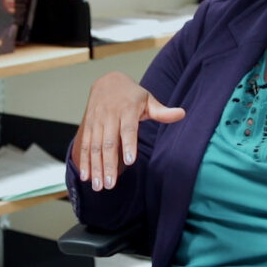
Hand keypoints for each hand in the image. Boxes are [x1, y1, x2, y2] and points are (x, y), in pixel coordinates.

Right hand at [75, 71, 184, 191]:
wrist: (106, 81)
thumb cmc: (131, 94)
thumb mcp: (148, 99)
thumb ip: (162, 111)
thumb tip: (182, 114)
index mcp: (127, 109)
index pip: (128, 129)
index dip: (128, 144)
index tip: (130, 161)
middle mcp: (109, 116)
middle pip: (109, 142)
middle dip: (108, 164)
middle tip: (111, 184)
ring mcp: (96, 121)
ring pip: (95, 146)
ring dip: (95, 167)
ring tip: (98, 186)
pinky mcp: (88, 126)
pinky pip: (85, 145)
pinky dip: (84, 161)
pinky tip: (85, 176)